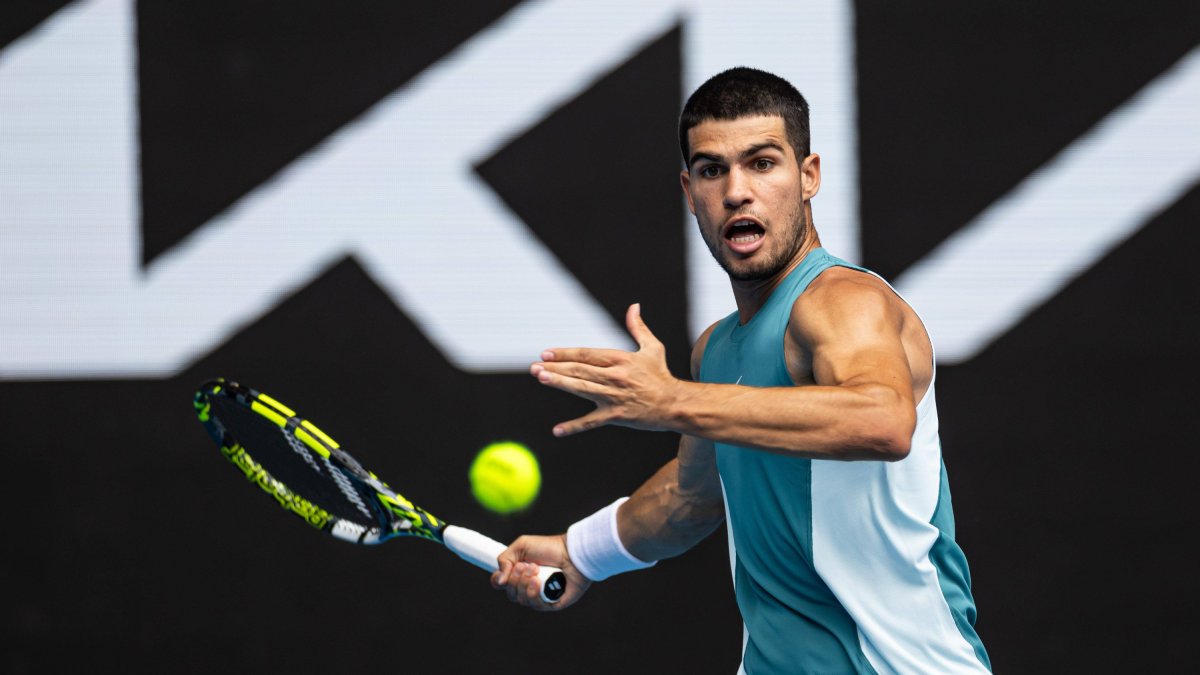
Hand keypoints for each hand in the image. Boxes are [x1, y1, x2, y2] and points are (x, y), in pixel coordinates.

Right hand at [491, 534, 591, 610]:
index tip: (506, 571)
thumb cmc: (549, 547)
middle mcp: (527, 587)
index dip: (498, 581)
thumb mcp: (522, 546)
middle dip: (516, 579)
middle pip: (510, 594)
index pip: (500, 584)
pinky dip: (534, 594)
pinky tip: (538, 582)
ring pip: (522, 600)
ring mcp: (540, 596)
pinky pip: (537, 606)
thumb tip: (500, 581)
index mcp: (518, 574)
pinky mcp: (552, 603)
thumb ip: (505, 559)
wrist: (572, 552)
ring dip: (525, 585)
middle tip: (528, 566)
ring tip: (536, 570)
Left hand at [532, 304, 681, 436]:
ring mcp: (614, 397)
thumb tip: (634, 306)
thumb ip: (638, 328)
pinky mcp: (615, 416)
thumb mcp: (652, 348)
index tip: (546, 353)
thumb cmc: (660, 375)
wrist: (674, 404)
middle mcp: (615, 377)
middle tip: (534, 367)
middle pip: (580, 370)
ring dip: (559, 383)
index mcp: (620, 359)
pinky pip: (591, 422)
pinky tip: (557, 430)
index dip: (565, 353)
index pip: (587, 354)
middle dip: (555, 367)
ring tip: (541, 378)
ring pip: (581, 389)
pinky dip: (574, 427)